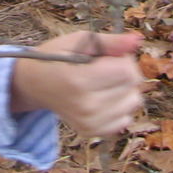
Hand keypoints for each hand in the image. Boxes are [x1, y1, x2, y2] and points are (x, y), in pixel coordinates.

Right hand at [10, 31, 143, 136]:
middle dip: (124, 73)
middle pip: (133, 87)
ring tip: (102, 83)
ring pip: (133, 103)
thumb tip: (137, 39)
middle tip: (102, 69)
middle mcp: (85, 106)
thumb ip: (111, 41)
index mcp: (79, 80)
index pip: (127, 71)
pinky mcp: (92, 132)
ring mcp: (89, 123)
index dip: (122, 59)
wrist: (35, 84)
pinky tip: (101, 99)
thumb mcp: (79, 41)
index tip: (108, 57)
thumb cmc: (57, 57)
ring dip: (124, 90)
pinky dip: (119, 107)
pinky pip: (126, 119)